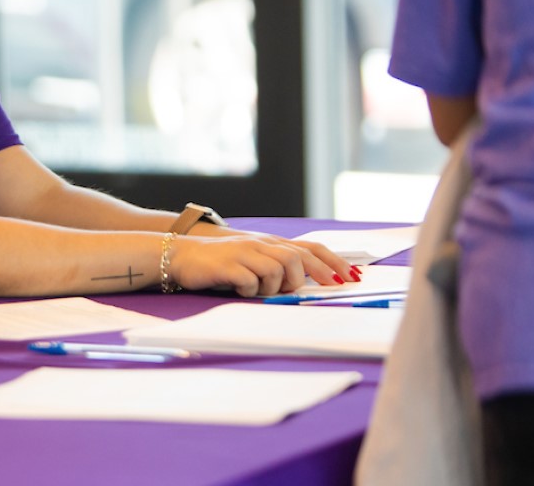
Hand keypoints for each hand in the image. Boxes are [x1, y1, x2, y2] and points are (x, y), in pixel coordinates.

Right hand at [168, 233, 350, 297]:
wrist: (183, 255)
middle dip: (307, 278)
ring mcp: (244, 253)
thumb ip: (277, 264)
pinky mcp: (229, 266)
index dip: (333, 261)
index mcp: (270, 243)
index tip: (351, 277)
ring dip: (274, 287)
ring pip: (277, 270)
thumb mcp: (252, 258)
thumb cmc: (220, 262)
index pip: (310, 248)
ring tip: (259, 291)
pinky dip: (250, 290)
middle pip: (297, 258)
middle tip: (305, 291)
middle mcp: (260, 244)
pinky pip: (250, 282)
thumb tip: (307, 281)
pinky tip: (240, 290)